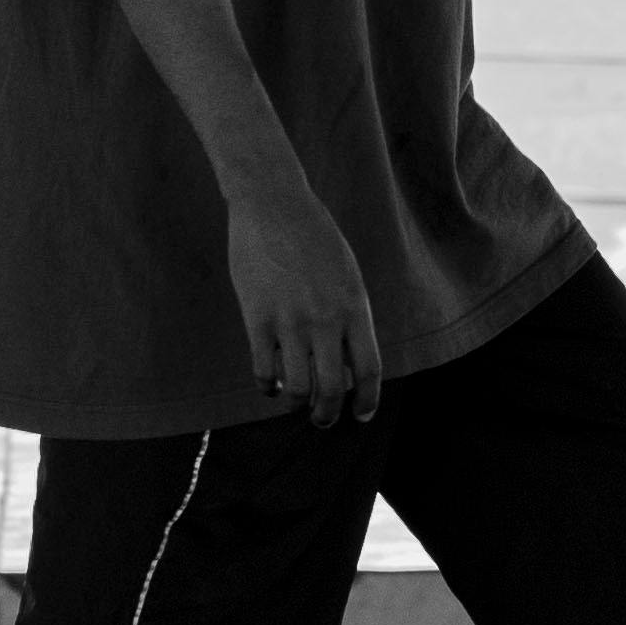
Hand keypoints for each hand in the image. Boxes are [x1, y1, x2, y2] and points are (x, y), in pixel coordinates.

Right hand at [226, 179, 382, 427]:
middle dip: (328, 414)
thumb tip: (347, 363)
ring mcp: (290, 320)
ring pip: (298, 388)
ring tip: (296, 405)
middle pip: (332, 388)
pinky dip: (269, 386)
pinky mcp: (257, 317)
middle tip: (323, 421)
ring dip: (298, 406)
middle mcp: (325, 319)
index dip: (367, 401)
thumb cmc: (314, 237)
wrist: (273, 203)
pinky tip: (271, 385)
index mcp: (354, 307)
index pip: (368, 370)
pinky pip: (264, 369)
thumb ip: (350, 317)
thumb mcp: (347, 274)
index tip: (361, 416)